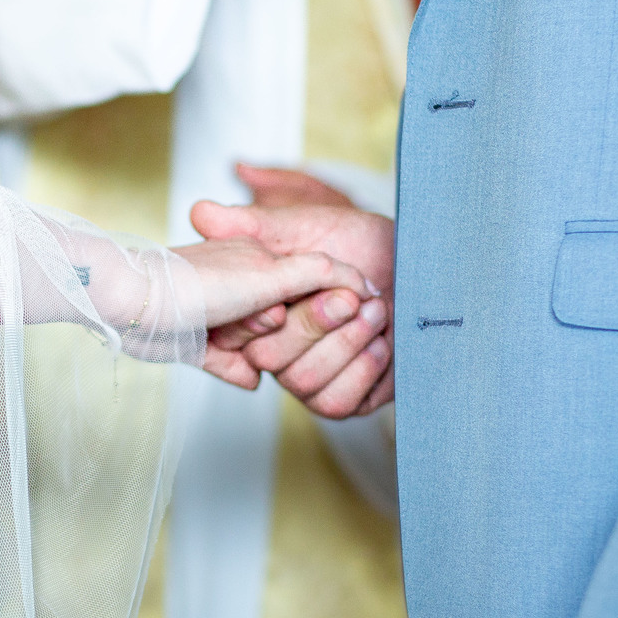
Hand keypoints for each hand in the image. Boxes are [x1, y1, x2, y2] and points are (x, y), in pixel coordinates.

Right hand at [191, 165, 395, 417]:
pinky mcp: (347, 398)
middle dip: (313, 327)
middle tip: (349, 298)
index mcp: (259, 312)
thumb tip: (201, 214)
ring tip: (375, 312)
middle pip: (270, 359)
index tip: (282, 303)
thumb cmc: (358, 240)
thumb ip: (255, 223)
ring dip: (343, 344)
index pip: (233, 333)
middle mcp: (280, 349)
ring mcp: (312, 377)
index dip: (254, 321)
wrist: (416, 261)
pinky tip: (382, 343)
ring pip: (304, 383)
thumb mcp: (305, 225)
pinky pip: (337, 403)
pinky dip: (361, 371)